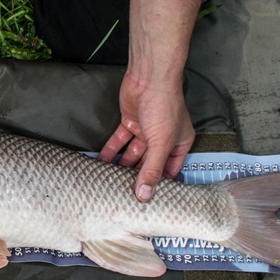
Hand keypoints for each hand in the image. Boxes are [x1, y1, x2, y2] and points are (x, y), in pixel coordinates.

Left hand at [99, 72, 193, 201]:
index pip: (169, 171)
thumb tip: (145, 195)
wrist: (149, 77)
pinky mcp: (130, 123)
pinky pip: (119, 142)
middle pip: (148, 164)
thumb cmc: (164, 105)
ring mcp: (146, 131)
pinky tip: (100, 163)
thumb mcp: (161, 143)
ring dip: (121, 166)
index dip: (159, 185)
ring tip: (109, 181)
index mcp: (179, 144)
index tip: (147, 201)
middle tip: (123, 194)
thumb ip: (151, 170)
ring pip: (132, 154)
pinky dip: (110, 151)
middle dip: (137, 177)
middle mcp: (163, 139)